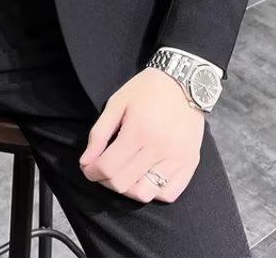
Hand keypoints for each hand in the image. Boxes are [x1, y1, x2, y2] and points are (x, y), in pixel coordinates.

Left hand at [79, 67, 204, 202]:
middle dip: (105, 180)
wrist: (183, 82)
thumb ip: (99, 133)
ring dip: (127, 189)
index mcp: (138, 131)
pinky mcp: (190, 164)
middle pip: (123, 184)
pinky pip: (168, 194)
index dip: (91, 172)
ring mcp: (177, 159)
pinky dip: (153, 192)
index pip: (108, 167)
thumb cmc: (146, 90)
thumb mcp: (117, 103)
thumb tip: (85, 162)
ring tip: (123, 174)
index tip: (87, 167)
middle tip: (102, 169)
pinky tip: (145, 177)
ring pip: (144, 194)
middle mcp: (159, 149)